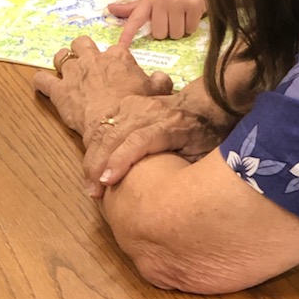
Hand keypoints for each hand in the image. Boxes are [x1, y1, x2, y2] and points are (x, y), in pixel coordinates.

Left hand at [33, 35, 172, 142]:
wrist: (115, 126)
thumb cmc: (137, 108)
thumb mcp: (156, 93)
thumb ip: (160, 82)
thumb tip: (161, 77)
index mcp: (118, 57)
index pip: (114, 49)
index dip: (112, 59)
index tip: (113, 68)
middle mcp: (94, 59)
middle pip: (82, 43)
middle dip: (81, 50)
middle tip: (84, 62)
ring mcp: (74, 73)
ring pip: (61, 56)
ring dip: (62, 61)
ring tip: (63, 68)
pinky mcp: (59, 91)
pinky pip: (43, 80)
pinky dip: (41, 81)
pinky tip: (41, 83)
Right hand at [82, 88, 235, 198]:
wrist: (208, 100)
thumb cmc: (208, 131)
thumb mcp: (204, 153)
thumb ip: (187, 169)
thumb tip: (173, 197)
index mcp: (171, 123)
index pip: (140, 139)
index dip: (121, 159)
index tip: (107, 181)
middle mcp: (151, 111)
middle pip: (116, 134)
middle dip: (100, 163)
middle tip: (93, 191)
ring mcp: (138, 104)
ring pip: (106, 127)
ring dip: (94, 155)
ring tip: (90, 183)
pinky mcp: (129, 103)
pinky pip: (105, 120)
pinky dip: (95, 142)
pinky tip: (92, 162)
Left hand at [110, 0, 206, 44]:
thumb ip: (135, 7)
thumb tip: (111, 8)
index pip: (136, 18)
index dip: (127, 33)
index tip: (120, 47)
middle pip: (159, 34)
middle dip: (168, 30)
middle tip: (174, 17)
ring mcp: (178, 1)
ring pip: (175, 34)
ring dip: (181, 29)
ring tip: (184, 16)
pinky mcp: (193, 5)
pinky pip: (189, 30)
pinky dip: (192, 26)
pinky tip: (193, 15)